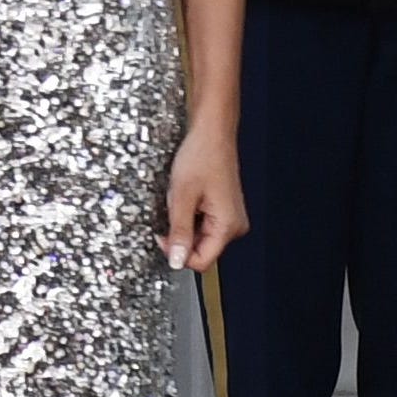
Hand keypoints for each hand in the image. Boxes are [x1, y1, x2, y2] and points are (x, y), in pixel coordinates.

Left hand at [163, 119, 246, 272]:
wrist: (211, 134)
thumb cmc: (200, 157)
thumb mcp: (181, 197)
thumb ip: (179, 232)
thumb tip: (176, 261)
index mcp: (228, 225)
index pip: (201, 262)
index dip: (177, 254)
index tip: (162, 237)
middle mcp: (234, 226)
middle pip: (200, 251)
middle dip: (179, 237)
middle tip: (171, 212)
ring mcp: (229, 218)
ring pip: (199, 238)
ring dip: (183, 225)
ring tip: (181, 200)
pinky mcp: (223, 211)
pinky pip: (201, 225)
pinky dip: (188, 217)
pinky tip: (186, 198)